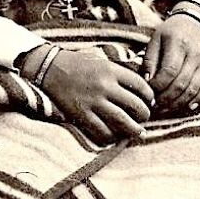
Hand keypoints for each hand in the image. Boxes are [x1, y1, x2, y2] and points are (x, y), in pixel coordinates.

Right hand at [39, 47, 153, 144]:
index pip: (141, 86)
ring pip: (123, 122)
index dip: (150, 96)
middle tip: (144, 118)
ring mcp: (93, 102)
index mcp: (111, 70)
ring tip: (139, 133)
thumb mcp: (102, 61)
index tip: (150, 102)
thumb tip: (140, 89)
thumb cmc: (78, 64)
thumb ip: (120, 73)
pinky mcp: (81, 114)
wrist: (49, 68)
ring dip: (134, 130)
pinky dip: (112, 137)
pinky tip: (115, 136)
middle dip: (144, 115)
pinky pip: (102, 131)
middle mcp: (104, 86)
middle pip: (135, 105)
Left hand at [142, 15, 199, 114]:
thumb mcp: (155, 40)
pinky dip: (197, 101)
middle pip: (181, 83)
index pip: (169, 71)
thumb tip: (147, 82)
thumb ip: (149, 60)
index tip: (149, 92)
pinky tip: (186, 107)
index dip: (158, 85)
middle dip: (166, 99)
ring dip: (178, 103)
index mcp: (178, 43)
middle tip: (154, 105)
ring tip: (165, 108)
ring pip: (193, 90)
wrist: (193, 23)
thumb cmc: (169, 33)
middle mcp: (195, 54)